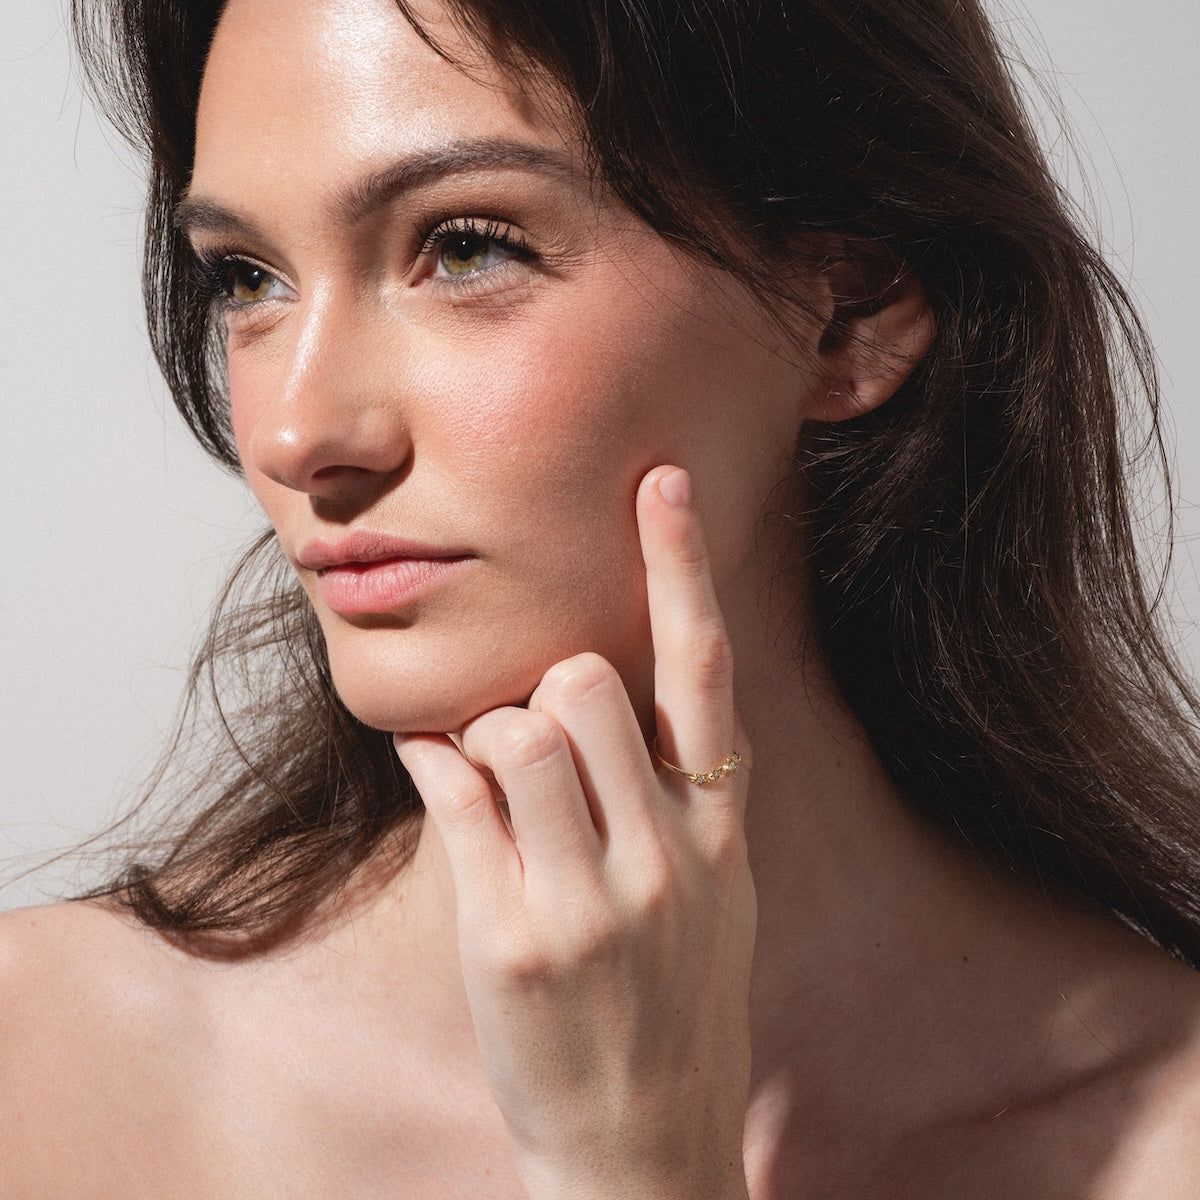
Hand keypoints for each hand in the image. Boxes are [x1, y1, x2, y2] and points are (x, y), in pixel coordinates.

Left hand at [394, 466, 755, 1199]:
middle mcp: (665, 854)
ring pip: (514, 728)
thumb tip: (589, 687)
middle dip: (550, 688)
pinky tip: (437, 773)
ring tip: (497, 782)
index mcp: (722, 832)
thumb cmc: (675, 1003)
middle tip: (539, 735)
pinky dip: (432, 761)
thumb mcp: (715, 895)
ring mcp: (588, 898)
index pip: (704, 673)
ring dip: (490, 733)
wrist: (647, 1146)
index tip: (659, 480)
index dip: (682, 568)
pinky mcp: (508, 935)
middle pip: (583, 681)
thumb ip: (676, 794)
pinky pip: (453, 791)